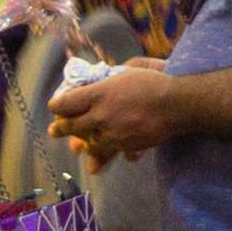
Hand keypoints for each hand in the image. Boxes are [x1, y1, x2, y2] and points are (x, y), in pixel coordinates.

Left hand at [43, 63, 197, 163]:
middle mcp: (100, 116)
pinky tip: (100, 158)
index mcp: (98, 94)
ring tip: (78, 146)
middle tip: (55, 130)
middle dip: (60, 129)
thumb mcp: (128, 72)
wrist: (176, 105)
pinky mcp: (125, 146)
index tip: (55, 106)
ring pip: (88, 144)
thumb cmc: (153, 83)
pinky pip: (108, 153)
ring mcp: (112, 134)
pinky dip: (103, 155)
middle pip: (71, 126)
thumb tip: (99, 80)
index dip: (57, 105)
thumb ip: (109, 78)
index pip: (66, 103)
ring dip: (82, 144)